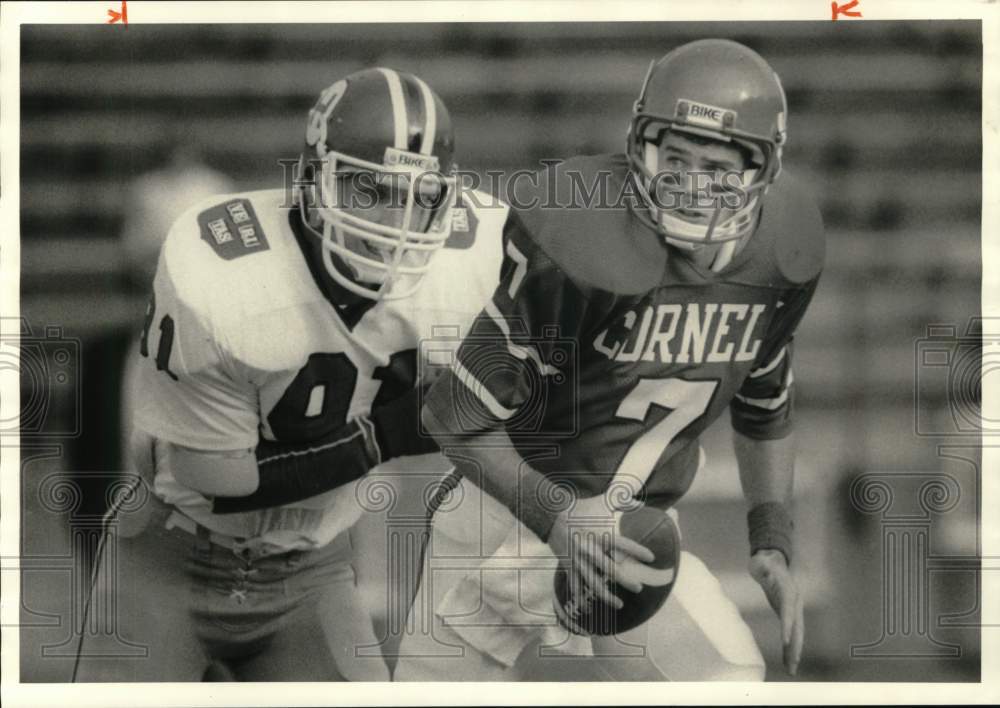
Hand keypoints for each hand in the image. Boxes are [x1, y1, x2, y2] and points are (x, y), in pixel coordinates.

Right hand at [547, 493, 654, 610]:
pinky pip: (575, 585)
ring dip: (607, 596)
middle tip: (639, 588)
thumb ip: (623, 502)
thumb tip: (642, 503)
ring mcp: (579, 560)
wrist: (553, 513)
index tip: (651, 558)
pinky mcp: (569, 566)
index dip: (639, 551)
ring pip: (593, 583)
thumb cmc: (581, 508)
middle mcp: (591, 550)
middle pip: (611, 570)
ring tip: (620, 605)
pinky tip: (588, 611)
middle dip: (626, 581)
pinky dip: (580, 599)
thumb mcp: (602, 501)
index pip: (624, 545)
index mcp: (601, 535)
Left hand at [749, 549, 803, 675]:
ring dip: (794, 651)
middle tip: (793, 663)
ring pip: (797, 634)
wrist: (772, 561)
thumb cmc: (764, 561)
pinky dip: (789, 647)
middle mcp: (794, 602)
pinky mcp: (788, 615)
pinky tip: (787, 661)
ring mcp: (793, 609)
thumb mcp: (761, 561)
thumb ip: (763, 565)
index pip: (788, 610)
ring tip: (791, 670)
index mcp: (788, 591)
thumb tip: (764, 567)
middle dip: (795, 645)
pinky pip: (791, 633)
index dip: (787, 625)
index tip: (785, 640)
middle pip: (797, 627)